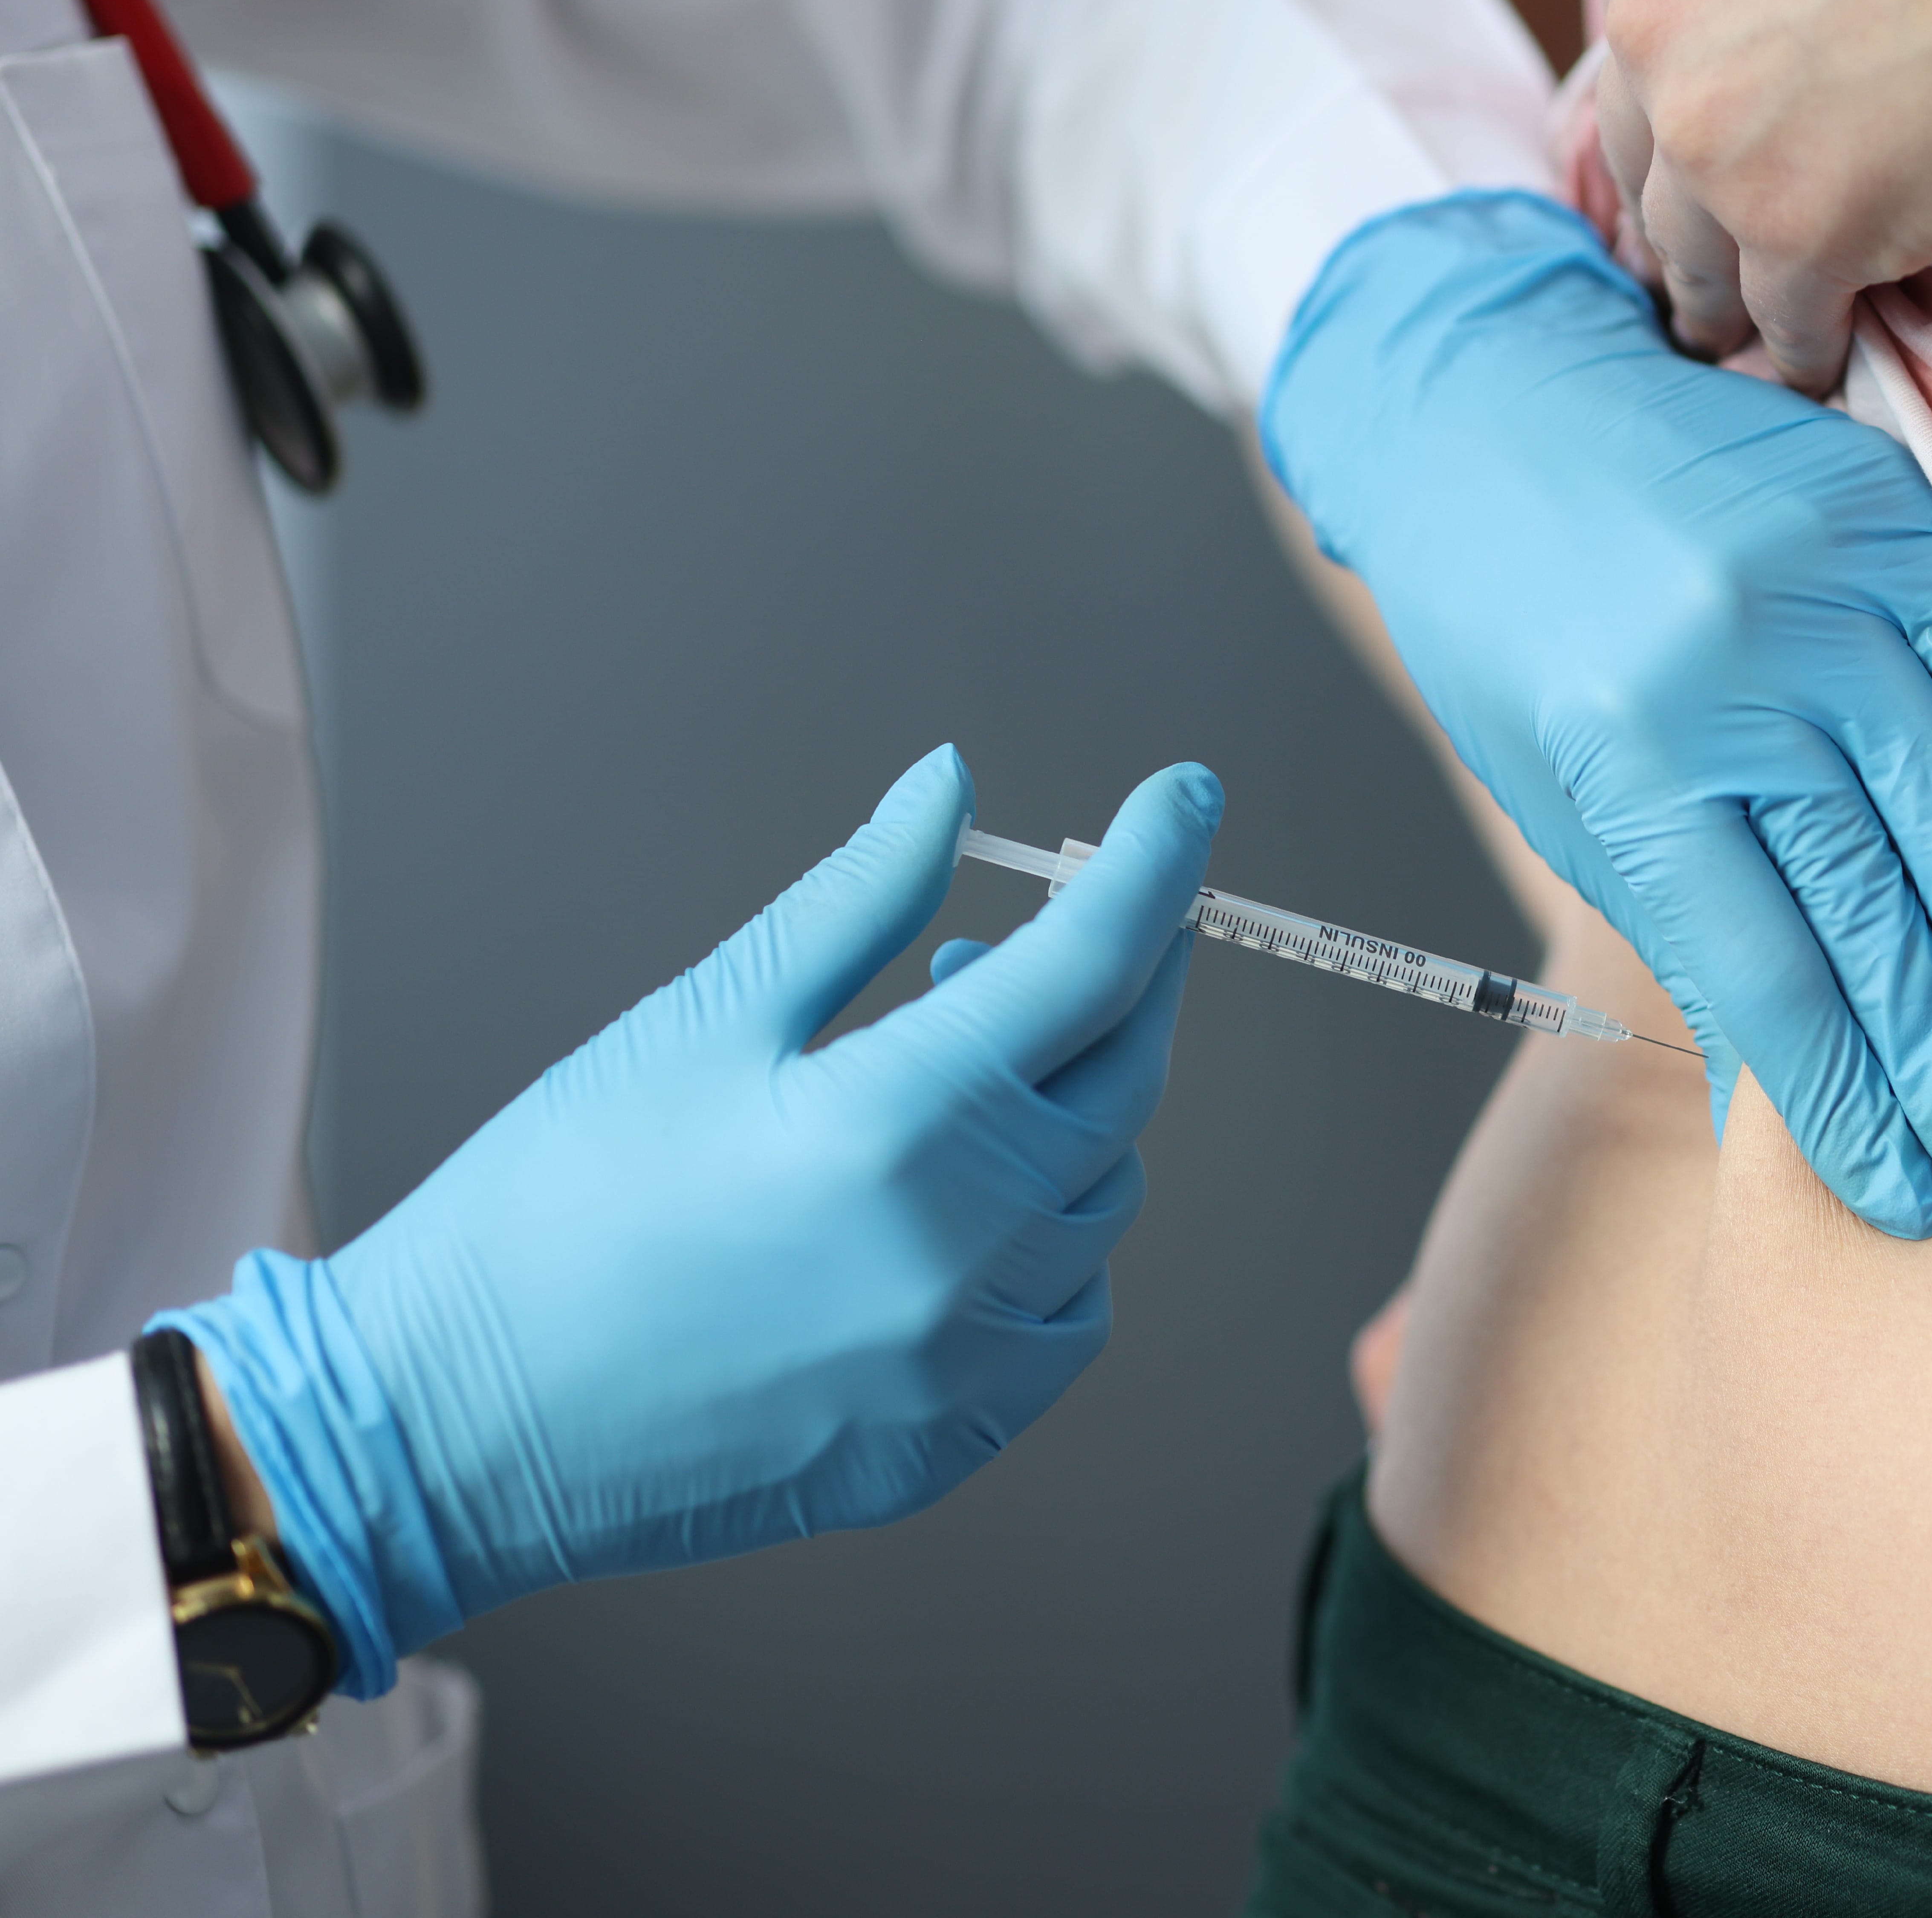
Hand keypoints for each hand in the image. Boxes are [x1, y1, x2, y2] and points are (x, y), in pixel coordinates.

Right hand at [165, 746, 1215, 1692]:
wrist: (446, 1423)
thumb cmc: (549, 1211)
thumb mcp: (705, 1020)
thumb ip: (860, 899)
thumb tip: (952, 788)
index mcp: (903, 1129)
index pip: (1095, 963)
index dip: (1154, 864)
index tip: (1184, 798)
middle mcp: (962, 1255)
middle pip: (1122, 1080)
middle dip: (1120, 982)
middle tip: (1042, 929)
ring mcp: (963, 1367)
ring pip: (1100, 1199)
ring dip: (1064, 1114)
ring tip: (948, 1061)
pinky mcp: (945, 1444)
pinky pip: (1063, 1318)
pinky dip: (1045, 1241)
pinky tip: (954, 1200)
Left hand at [1261, 189, 1931, 1237]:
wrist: (1486, 400)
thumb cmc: (1508, 620)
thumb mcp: (1558, 791)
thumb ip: (1682, 930)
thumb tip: (1780, 1103)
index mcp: (1628, 757)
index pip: (1767, 974)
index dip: (1846, 1100)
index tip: (1905, 1194)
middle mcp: (1729, 674)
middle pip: (1871, 912)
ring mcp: (1819, 587)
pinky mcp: (1885, 517)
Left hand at [1594, 0, 1931, 390]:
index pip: (1638, 35)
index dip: (1669, 99)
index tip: (1682, 146)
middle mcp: (1653, 22)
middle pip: (1650, 153)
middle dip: (1674, 216)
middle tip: (1691, 268)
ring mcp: (1713, 136)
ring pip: (1698, 255)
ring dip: (1719, 301)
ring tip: (1735, 338)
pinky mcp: (1793, 233)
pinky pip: (1785, 320)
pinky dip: (1805, 349)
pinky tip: (1823, 367)